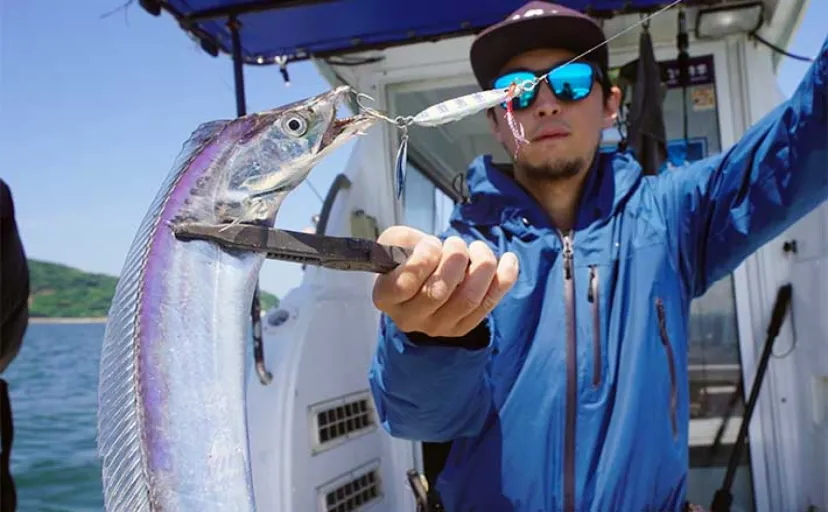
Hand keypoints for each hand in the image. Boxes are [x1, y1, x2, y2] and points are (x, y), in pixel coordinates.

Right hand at [372, 225, 518, 337]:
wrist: (421, 278)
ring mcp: (438, 327)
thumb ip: (404, 239)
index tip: (431, 243)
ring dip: (480, 266)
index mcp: (387, 297)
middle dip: (454, 258)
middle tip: (455, 244)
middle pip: (439, 291)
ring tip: (477, 249)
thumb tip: (430, 247)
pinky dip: (504, 279)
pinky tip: (508, 260)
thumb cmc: (407, 257)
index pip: (404, 284)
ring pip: (468, 299)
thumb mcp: (395, 241)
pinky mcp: (462, 327)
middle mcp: (409, 318)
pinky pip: (488, 304)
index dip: (423, 259)